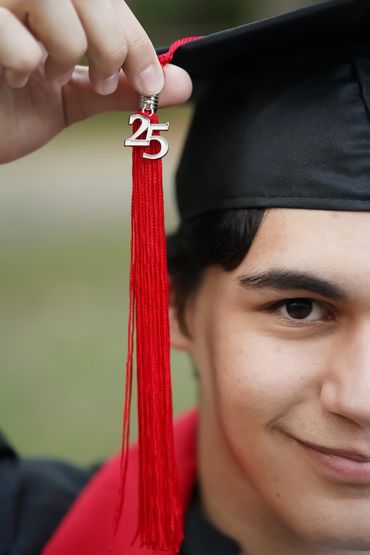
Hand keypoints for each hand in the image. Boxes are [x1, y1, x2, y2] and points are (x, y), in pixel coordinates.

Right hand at [0, 0, 191, 163]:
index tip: (151, 84)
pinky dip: (26, 67)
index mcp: (53, 3)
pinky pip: (16, 38)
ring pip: (53, 0)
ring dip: (67, 49)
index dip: (137, 41)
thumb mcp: (75, 97)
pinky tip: (15, 79)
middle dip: (111, 46)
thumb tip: (181, 84)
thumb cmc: (13, 108)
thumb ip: (123, 89)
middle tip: (103, 82)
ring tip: (52, 76)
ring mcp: (0, 3)